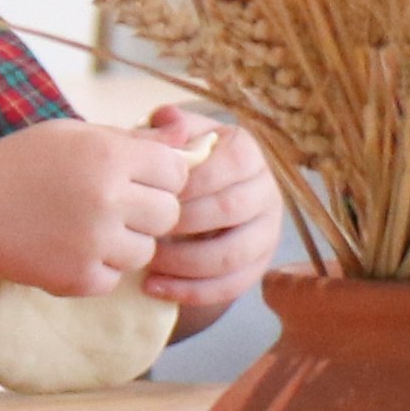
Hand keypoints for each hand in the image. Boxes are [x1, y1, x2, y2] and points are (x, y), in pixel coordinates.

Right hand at [0, 119, 197, 295]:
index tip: (136, 177)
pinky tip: (66, 247)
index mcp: (109, 155)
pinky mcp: (79, 279)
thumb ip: (134, 139)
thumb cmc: (22, 164)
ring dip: (125, 242)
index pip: (175, 171)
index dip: (160, 175)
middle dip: (148, 211)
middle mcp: (107, 199)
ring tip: (85, 226)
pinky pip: (115, 278)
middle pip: (168, 214)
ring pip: (146, 250)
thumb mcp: (74, 136)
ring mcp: (94, 243)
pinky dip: (97, 268)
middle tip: (113, 205)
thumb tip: (190, 137)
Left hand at [135, 111, 284, 309]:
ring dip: (183, 263)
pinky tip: (155, 287)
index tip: (151, 194)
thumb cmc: (177, 167)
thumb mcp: (171, 141)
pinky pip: (230, 286)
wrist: (193, 202)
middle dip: (181, 224)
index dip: (188, 182)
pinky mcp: (257, 267)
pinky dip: (190, 291)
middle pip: (229, 210)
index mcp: (248, 153)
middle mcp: (267, 191)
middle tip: (142, 230)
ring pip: (231, 255)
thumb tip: (169, 119)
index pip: (229, 164)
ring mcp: (267, 232)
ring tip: (146, 263)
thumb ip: (165, 128)